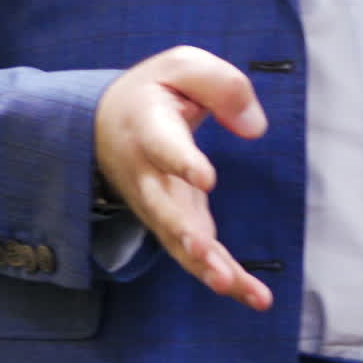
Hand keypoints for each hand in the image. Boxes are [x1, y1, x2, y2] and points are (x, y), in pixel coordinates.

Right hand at [93, 45, 272, 310]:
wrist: (107, 120)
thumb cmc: (155, 91)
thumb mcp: (184, 65)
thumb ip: (222, 86)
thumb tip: (255, 128)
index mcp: (149, 126)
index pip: (165, 146)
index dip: (183, 162)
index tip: (206, 178)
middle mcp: (148, 173)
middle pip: (162, 207)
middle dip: (183, 232)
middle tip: (201, 250)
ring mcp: (158, 204)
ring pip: (178, 242)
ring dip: (203, 266)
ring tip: (229, 285)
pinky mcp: (176, 223)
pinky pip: (197, 256)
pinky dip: (225, 278)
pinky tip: (255, 298)